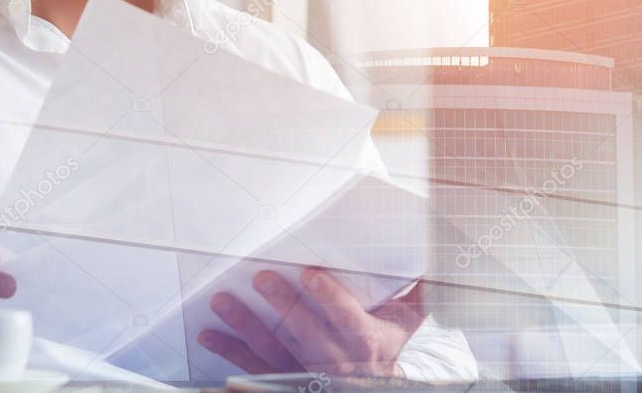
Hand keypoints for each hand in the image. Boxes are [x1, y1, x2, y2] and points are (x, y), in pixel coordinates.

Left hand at [198, 268, 424, 377]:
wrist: (371, 389)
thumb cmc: (384, 348)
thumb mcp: (405, 324)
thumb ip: (417, 293)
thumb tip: (432, 262)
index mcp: (364, 342)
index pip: (347, 319)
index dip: (329, 298)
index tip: (311, 272)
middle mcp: (333, 360)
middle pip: (304, 332)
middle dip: (282, 304)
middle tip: (261, 278)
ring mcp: (303, 372)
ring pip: (271, 350)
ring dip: (245, 326)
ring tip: (223, 302)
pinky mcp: (281, 379)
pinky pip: (252, 367)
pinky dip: (229, 352)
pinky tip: (210, 335)